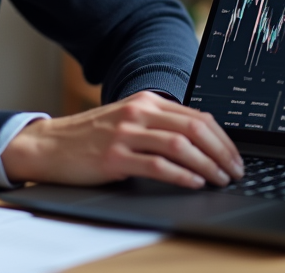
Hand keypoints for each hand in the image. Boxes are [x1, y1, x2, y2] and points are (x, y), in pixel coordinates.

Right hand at [0, 91, 243, 189]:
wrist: (49, 145)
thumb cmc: (90, 137)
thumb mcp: (127, 121)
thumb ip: (158, 125)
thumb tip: (201, 141)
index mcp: (145, 102)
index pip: (197, 117)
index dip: (223, 138)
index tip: (235, 157)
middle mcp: (138, 113)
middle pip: (194, 129)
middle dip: (221, 152)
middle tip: (234, 171)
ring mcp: (125, 134)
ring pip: (179, 146)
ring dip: (207, 165)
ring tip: (219, 179)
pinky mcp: (114, 157)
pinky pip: (157, 165)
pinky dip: (181, 175)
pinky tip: (193, 183)